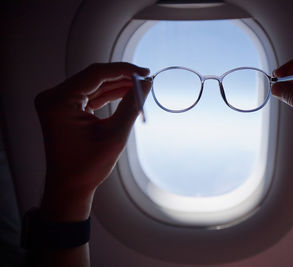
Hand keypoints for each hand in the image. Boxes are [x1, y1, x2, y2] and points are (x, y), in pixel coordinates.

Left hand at [35, 62, 150, 220]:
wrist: (69, 187)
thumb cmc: (88, 166)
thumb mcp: (115, 134)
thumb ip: (131, 105)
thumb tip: (147, 84)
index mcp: (59, 101)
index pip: (96, 74)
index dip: (124, 70)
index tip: (145, 72)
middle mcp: (54, 97)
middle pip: (93, 77)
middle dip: (121, 77)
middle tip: (145, 78)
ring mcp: (57, 102)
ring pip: (93, 85)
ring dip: (117, 85)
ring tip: (140, 86)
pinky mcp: (63, 108)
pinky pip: (89, 95)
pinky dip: (108, 95)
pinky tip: (126, 93)